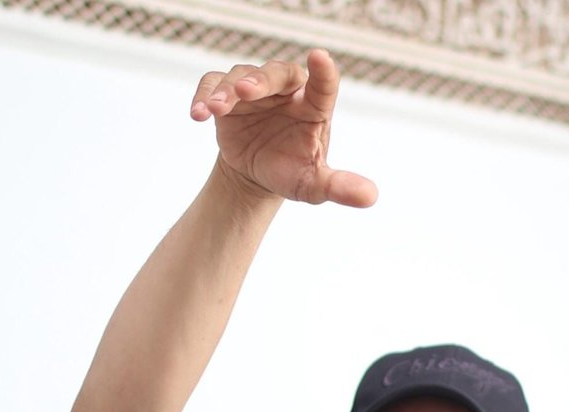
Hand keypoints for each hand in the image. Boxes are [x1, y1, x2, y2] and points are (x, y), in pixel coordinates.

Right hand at [189, 49, 376, 207]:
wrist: (257, 175)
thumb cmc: (292, 172)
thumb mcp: (315, 185)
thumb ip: (340, 186)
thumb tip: (370, 197)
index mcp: (314, 106)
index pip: (323, 83)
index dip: (322, 70)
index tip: (319, 57)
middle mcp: (286, 91)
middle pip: (277, 74)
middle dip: (260, 80)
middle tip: (246, 90)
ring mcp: (255, 90)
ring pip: (241, 75)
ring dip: (226, 90)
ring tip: (214, 109)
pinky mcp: (227, 94)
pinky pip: (214, 84)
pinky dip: (204, 95)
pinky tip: (198, 113)